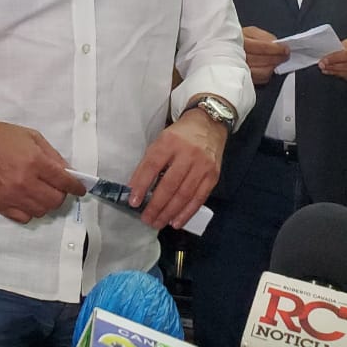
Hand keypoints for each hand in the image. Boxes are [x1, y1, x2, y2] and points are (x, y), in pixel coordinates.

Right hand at [0, 114, 85, 223]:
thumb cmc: (1, 136)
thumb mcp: (32, 137)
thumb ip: (52, 155)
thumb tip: (67, 172)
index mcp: (34, 162)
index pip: (64, 182)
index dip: (76, 186)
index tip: (80, 188)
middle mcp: (24, 182)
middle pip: (55, 201)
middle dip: (61, 194)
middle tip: (57, 187)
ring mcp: (10, 196)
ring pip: (41, 211)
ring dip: (46, 203)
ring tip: (41, 192)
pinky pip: (24, 218)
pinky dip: (30, 211)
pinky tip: (27, 199)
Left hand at [128, 108, 225, 230]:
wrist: (209, 124)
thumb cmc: (181, 135)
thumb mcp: (162, 140)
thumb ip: (152, 161)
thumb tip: (138, 189)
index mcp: (170, 141)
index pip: (152, 165)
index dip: (141, 184)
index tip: (133, 201)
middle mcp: (187, 153)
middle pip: (169, 184)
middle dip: (155, 205)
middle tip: (146, 219)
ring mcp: (202, 166)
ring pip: (184, 195)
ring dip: (169, 212)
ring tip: (157, 222)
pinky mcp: (213, 176)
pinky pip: (199, 199)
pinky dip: (186, 213)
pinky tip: (176, 222)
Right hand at [243, 26, 288, 85]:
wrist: (223, 49)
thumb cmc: (237, 40)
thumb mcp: (250, 31)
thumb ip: (264, 36)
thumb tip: (277, 44)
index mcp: (241, 41)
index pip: (263, 47)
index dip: (277, 49)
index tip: (285, 49)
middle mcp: (238, 56)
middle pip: (263, 60)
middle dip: (278, 58)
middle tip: (285, 55)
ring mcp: (240, 68)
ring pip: (263, 72)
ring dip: (273, 67)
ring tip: (278, 62)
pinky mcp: (243, 77)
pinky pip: (260, 79)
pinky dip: (267, 74)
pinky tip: (268, 68)